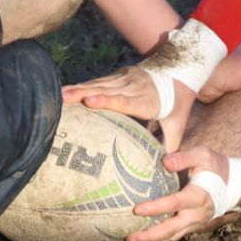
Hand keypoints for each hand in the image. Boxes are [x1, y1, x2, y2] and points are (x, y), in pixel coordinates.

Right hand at [61, 65, 196, 150]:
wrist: (182, 70)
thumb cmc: (179, 102)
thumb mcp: (177, 124)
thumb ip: (170, 146)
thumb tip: (165, 171)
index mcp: (148, 100)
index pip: (125, 102)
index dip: (107, 102)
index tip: (90, 102)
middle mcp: (134, 87)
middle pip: (106, 91)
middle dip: (83, 94)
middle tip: (63, 98)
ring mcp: (126, 78)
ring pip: (99, 84)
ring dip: (78, 89)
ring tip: (58, 95)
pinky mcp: (120, 74)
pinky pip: (99, 81)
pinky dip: (83, 86)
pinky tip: (67, 91)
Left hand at [126, 146, 230, 240]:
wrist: (233, 185)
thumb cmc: (215, 167)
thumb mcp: (203, 155)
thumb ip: (184, 157)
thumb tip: (165, 161)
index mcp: (199, 195)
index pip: (175, 203)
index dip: (156, 208)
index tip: (137, 210)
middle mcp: (197, 213)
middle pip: (171, 229)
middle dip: (150, 236)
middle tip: (129, 239)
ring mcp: (195, 222)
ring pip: (172, 236)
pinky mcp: (192, 225)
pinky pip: (174, 235)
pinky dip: (159, 239)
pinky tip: (144, 239)